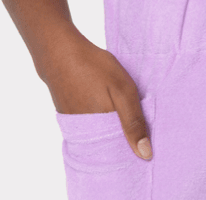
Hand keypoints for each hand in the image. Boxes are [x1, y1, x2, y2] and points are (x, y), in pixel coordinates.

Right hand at [39, 27, 152, 160]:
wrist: (59, 53)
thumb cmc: (93, 68)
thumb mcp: (122, 89)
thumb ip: (134, 121)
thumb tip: (146, 154)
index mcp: (100, 132)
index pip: (121, 152)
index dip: (134, 146)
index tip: (146, 139)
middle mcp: (85, 135)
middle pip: (109, 145)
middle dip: (124, 137)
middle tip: (135, 118)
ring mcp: (75, 126)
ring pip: (99, 134)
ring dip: (111, 127)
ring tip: (120, 109)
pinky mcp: (69, 116)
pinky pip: (88, 125)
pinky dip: (98, 118)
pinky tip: (104, 103)